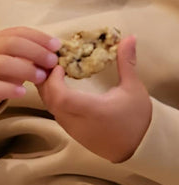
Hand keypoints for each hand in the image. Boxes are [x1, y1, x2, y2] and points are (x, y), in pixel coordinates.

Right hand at [0, 27, 60, 117]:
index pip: (18, 32)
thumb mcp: (12, 62)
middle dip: (35, 51)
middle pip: (10, 44)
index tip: (56, 46)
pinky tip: (22, 93)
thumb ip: (29, 57)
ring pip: (0, 63)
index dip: (38, 37)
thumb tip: (55, 54)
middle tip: (52, 62)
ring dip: (24, 69)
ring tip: (41, 78)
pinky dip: (8, 89)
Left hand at [37, 36, 150, 161]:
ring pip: (50, 108)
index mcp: (91, 111)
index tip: (59, 66)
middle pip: (50, 101)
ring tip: (52, 71)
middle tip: (51, 62)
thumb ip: (127, 63)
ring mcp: (72, 129)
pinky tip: (57, 86)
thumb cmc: (136, 118)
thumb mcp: (133, 88)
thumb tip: (129, 37)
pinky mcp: (72, 133)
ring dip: (47, 89)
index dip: (54, 81)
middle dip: (46, 80)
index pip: (61, 98)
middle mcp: (77, 122)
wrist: (138, 147)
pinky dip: (52, 98)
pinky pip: (55, 113)